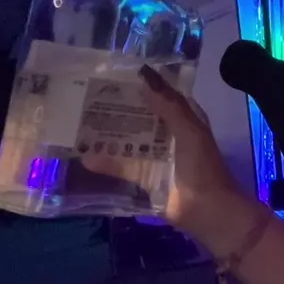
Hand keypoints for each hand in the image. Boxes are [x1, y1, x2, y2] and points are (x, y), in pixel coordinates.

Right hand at [85, 66, 248, 239]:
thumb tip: (144, 76)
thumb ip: (168, 106)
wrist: (207, 210)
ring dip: (107, 134)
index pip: (160, 95)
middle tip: (84, 95)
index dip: (141, 84)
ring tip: (76, 119)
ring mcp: (156, 156)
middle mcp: (169, 135)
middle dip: (117, 108)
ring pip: (128, 140)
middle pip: (140, 117)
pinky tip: (81, 155)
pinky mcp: (145, 177)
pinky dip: (104, 162)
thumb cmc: (202, 166)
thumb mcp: (189, 130)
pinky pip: (122, 166)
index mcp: (185, 119)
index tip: (112, 73)